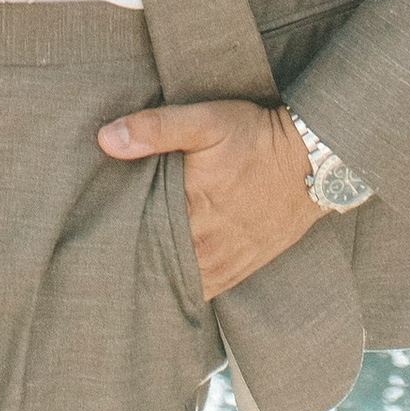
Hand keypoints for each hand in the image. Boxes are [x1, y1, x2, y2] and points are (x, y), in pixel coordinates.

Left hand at [98, 97, 317, 298]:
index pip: (139, 235)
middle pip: (157, 263)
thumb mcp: (206, 121)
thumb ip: (155, 130)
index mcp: (191, 211)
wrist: (314, 161)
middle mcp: (207, 246)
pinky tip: (170, 279)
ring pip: (181, 282)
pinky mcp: (244, 267)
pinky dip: (187, 286)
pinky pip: (207, 289)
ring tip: (134, 269)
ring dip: (160, 275)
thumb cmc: (256, 138)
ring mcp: (227, 262)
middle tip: (105, 256)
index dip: (115, 236)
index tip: (95, 233)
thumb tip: (106, 139)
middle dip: (134, 260)